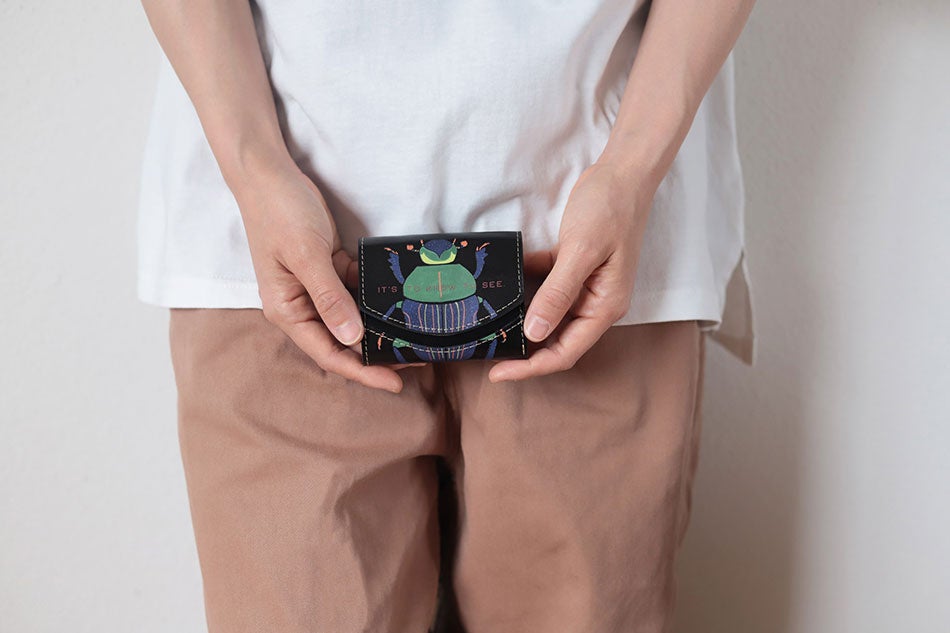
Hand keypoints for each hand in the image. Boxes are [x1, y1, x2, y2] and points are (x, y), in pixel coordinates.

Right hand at [234, 163, 406, 392]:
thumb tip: (353, 338)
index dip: (362, 371)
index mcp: (288, 310)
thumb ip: (329, 297)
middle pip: (343, 341)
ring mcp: (315, 288)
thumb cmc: (279, 213)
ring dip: (379, 327)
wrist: (269, 174)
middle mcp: (301, 305)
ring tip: (414, 336)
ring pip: (353, 318)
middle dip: (377, 354)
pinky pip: (355, 291)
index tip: (395, 383)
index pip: (329, 353)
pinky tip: (403, 301)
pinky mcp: (328, 269)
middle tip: (416, 360)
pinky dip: (376, 297)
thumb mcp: (306, 256)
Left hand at [488, 160, 653, 381]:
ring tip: (489, 326)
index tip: (498, 373)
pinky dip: (525, 285)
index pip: (565, 351)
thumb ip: (558, 293)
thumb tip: (534, 332)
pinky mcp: (572, 266)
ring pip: (547, 315)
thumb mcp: (581, 251)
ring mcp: (584, 284)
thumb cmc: (610, 209)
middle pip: (555, 339)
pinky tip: (503, 281)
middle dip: (522, 351)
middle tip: (487, 353)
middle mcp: (595, 302)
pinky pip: (544, 285)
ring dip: (521, 321)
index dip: (531, 367)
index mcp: (604, 306)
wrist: (622, 172)